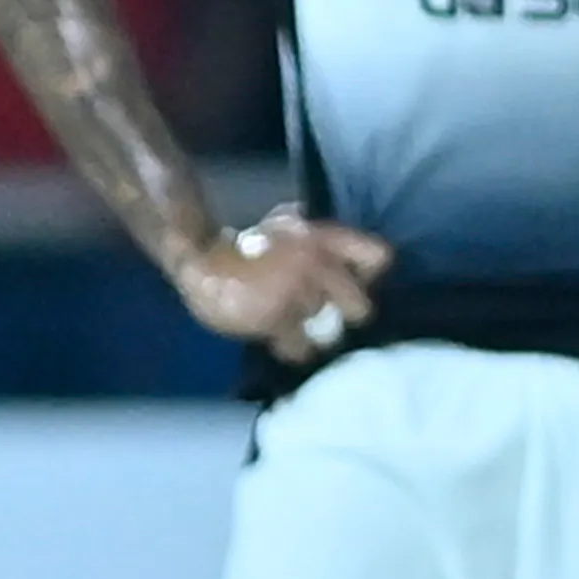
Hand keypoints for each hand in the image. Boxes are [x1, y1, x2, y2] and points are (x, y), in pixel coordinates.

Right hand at [172, 206, 390, 365]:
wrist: (199, 257)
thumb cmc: (248, 246)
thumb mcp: (292, 230)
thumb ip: (324, 246)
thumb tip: (358, 265)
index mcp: (326, 239)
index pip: (379, 258)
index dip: (370, 277)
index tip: (355, 285)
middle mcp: (320, 264)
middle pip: (361, 307)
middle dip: (346, 317)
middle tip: (327, 318)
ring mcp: (299, 293)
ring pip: (329, 331)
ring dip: (314, 333)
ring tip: (294, 326)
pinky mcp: (275, 319)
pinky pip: (300, 348)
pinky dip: (290, 348)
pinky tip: (275, 337)